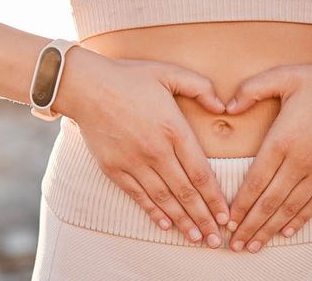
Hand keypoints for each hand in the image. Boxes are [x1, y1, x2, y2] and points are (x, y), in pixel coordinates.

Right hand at [57, 47, 230, 247]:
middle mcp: (156, 151)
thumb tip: (223, 106)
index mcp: (173, 129)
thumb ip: (200, 87)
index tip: (225, 216)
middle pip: (186, 193)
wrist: (86, 86)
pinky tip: (166, 224)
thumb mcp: (169, 73)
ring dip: (182, 222)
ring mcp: (134, 162)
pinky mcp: (115, 168)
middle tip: (217, 239)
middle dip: (204, 218)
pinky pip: (139, 195)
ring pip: (164, 199)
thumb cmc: (129, 77)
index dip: (215, 198)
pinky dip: (154, 212)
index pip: (201, 173)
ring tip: (196, 238)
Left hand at [221, 61, 311, 252]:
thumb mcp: (283, 76)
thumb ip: (251, 89)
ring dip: (270, 229)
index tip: (228, 221)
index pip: (255, 181)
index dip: (240, 205)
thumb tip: (227, 108)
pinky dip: (299, 220)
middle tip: (235, 246)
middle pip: (269, 202)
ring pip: (290, 208)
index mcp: (282, 140)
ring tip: (255, 246)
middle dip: (250, 226)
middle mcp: (300, 161)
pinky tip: (286, 231)